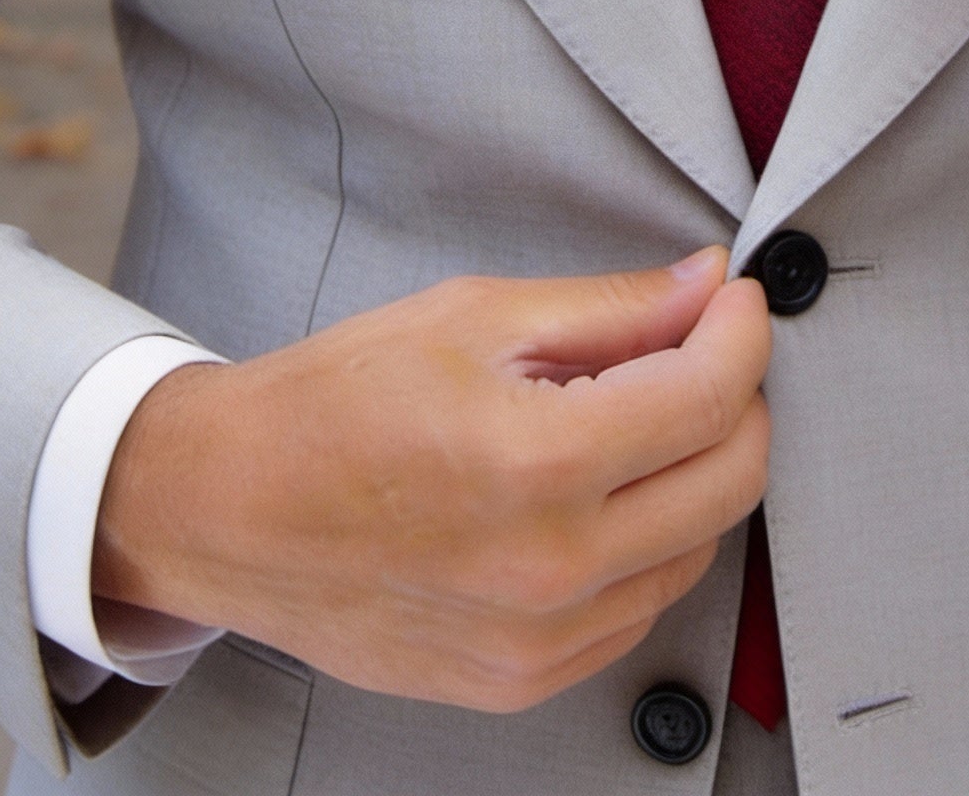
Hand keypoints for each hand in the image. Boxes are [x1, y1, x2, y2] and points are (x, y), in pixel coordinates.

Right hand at [92, 248, 770, 711]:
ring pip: (697, 550)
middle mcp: (548, 567)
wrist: (228, 510)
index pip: (708, 396)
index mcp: (534, 462)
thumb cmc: (332, 406)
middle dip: (739, 398)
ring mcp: (537, 641)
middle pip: (730, 481)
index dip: (741, 331)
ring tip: (635, 417)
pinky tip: (600, 493)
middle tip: (703, 348)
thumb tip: (706, 287)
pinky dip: (649, 544)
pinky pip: (639, 611)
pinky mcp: (520, 681)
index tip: (735, 301)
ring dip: (696, 472)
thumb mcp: (473, 317)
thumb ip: (610, 308)